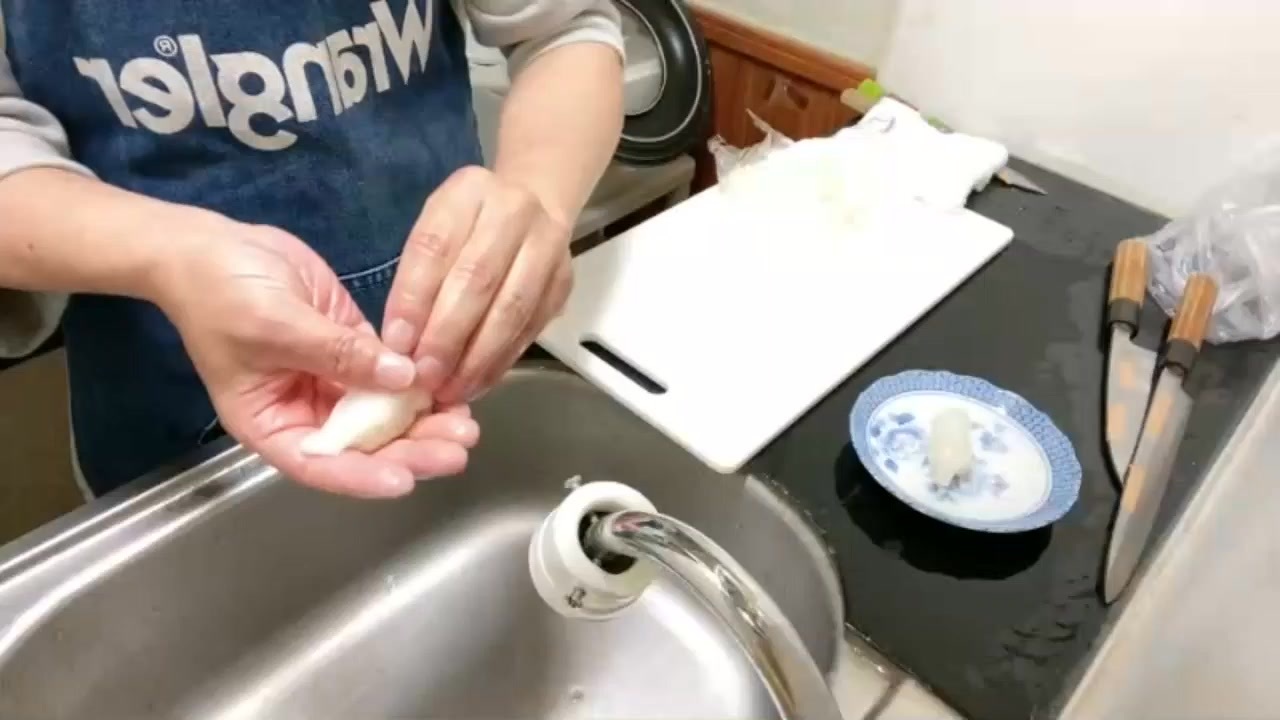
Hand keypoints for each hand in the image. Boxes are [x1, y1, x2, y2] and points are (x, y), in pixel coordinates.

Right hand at [153, 216, 478, 498]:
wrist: (212, 245)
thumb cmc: (222, 293)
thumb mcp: (276, 326)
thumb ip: (340, 354)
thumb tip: (402, 379)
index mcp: (272, 423)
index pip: (320, 464)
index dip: (363, 477)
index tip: (405, 479)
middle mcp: (306, 412)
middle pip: (362, 446)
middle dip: (411, 448)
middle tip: (457, 447)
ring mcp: (332, 382)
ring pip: (384, 415)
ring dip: (424, 421)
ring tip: (465, 424)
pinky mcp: (353, 350)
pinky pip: (391, 376)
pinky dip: (419, 384)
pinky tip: (451, 387)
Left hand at [381, 166, 573, 403]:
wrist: (536, 203)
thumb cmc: (469, 225)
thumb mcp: (435, 228)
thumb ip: (418, 277)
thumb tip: (401, 345)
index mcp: (468, 191)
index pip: (435, 247)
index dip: (414, 299)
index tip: (396, 344)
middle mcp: (513, 211)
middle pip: (477, 279)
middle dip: (447, 335)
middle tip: (424, 377)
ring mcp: (547, 246)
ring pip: (511, 308)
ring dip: (478, 357)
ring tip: (451, 390)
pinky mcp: (564, 281)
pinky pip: (531, 328)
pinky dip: (502, 361)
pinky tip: (478, 382)